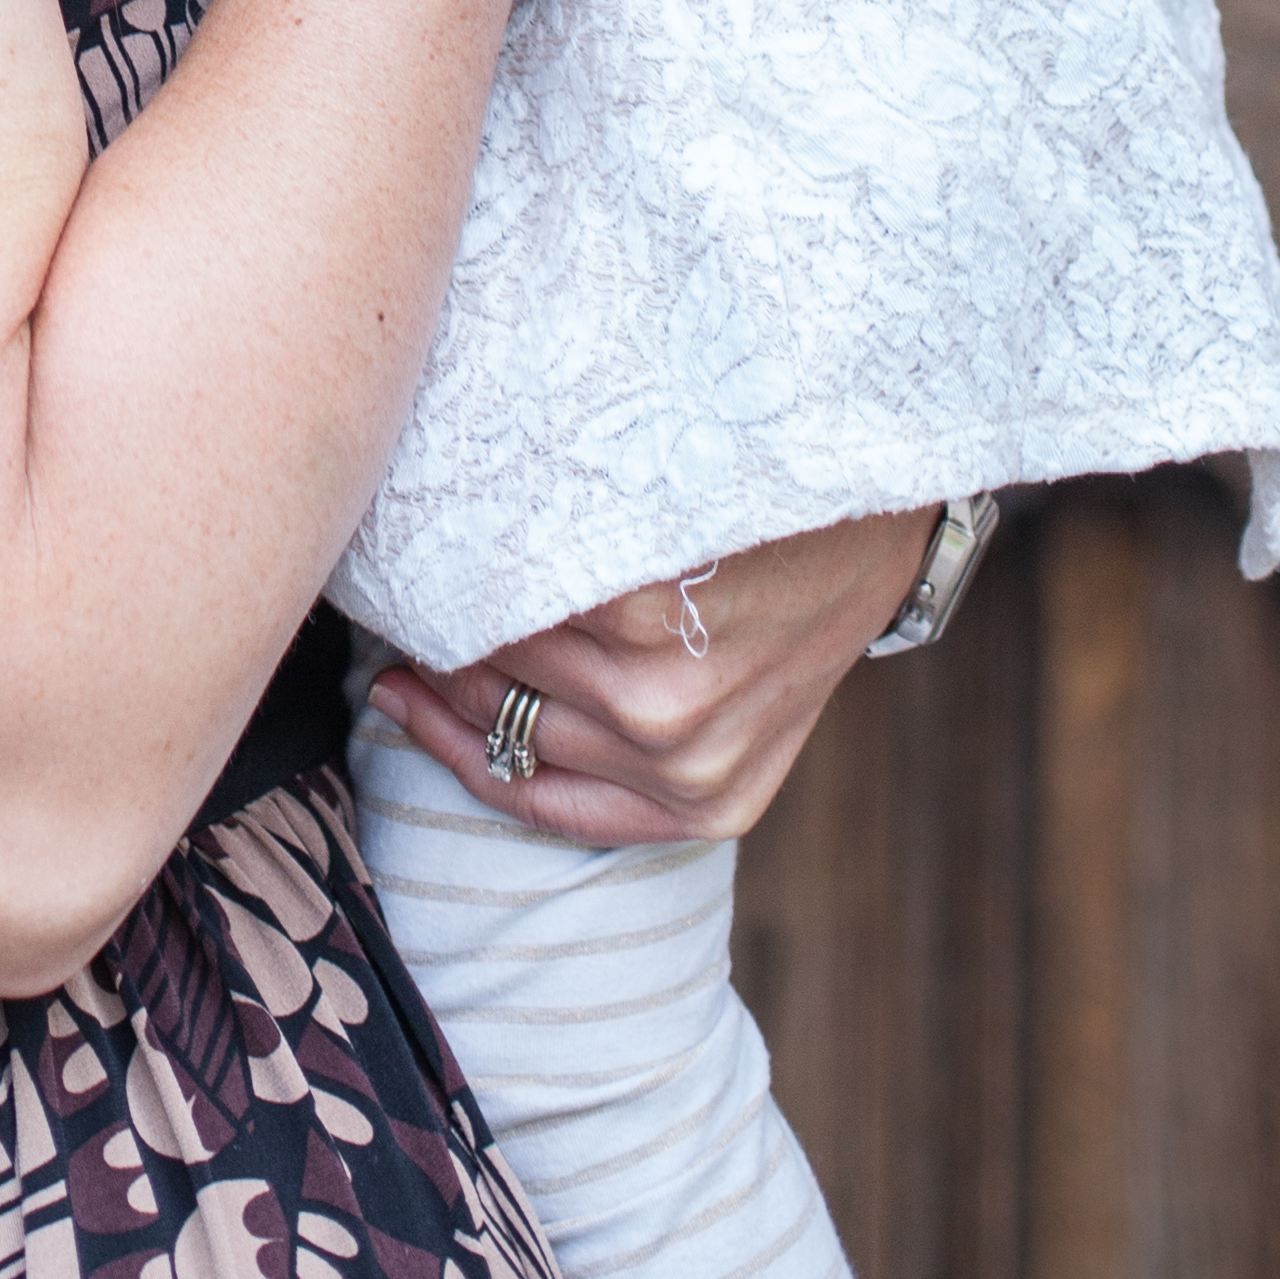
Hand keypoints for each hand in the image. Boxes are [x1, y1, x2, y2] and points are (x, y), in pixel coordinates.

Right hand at [366, 509, 934, 848]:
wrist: (883, 479)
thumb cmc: (813, 570)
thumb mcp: (759, 689)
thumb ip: (649, 726)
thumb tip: (499, 699)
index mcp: (708, 799)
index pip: (531, 794)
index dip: (448, 744)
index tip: (396, 690)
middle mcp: (676, 758)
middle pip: (496, 715)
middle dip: (439, 658)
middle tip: (407, 601)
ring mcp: (657, 694)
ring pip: (497, 653)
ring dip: (457, 594)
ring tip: (440, 539)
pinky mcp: (639, 616)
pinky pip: (519, 589)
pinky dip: (491, 544)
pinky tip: (488, 501)